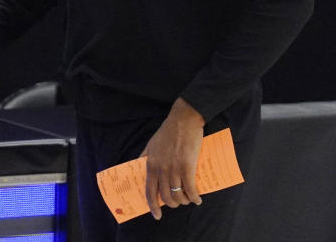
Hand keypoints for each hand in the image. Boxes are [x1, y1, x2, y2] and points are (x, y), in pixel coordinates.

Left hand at [139, 98, 205, 219]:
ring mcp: (174, 169)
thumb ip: (144, 156)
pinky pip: (190, 189)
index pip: (149, 191)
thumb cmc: (168, 131)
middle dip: (172, 204)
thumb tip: (137, 165)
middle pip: (165, 196)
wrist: (183, 120)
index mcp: (151, 165)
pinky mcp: (187, 167)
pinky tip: (198, 199)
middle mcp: (161, 170)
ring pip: (178, 195)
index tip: (156, 215)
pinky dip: (194, 197)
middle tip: (178, 203)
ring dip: (184, 201)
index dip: (152, 206)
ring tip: (188, 200)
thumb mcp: (150, 144)